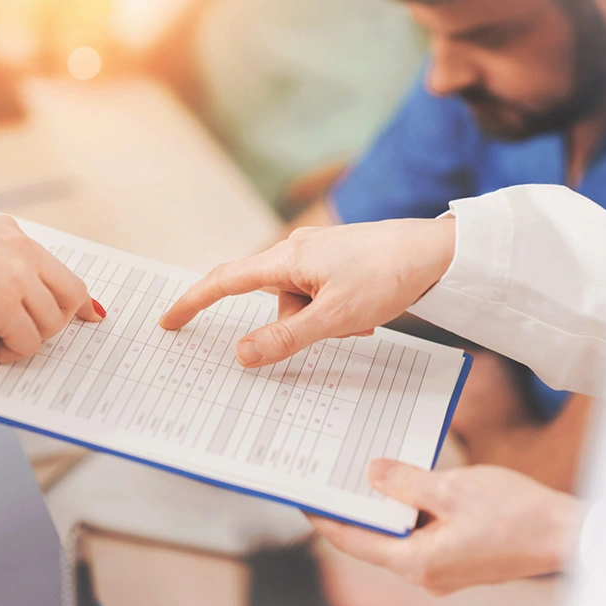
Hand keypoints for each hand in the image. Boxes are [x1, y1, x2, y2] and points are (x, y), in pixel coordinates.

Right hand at [0, 206, 102, 363]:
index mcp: (7, 232)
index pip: (59, 268)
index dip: (73, 299)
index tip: (89, 315)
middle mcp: (20, 249)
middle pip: (70, 297)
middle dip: (50, 323)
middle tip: (16, 332)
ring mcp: (16, 276)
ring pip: (49, 326)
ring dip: (19, 339)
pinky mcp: (4, 304)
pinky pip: (27, 344)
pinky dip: (4, 352)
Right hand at [160, 219, 455, 367]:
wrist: (436, 250)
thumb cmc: (386, 277)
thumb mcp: (334, 318)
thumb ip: (284, 337)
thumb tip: (241, 354)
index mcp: (285, 260)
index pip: (224, 281)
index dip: (192, 302)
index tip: (169, 321)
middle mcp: (294, 251)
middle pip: (272, 301)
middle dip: (295, 326)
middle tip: (339, 329)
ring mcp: (316, 254)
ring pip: (299, 303)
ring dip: (323, 322)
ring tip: (362, 322)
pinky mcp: (335, 260)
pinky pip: (318, 295)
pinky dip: (334, 312)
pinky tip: (364, 314)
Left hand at [309, 460, 580, 595]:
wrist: (567, 535)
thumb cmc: (515, 514)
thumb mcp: (452, 489)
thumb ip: (407, 482)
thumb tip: (372, 474)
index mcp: (418, 562)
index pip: (355, 541)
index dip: (325, 519)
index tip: (304, 499)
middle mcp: (425, 573)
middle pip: (373, 540)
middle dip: (352, 510)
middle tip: (329, 479)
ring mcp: (443, 568)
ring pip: (398, 536)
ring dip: (382, 508)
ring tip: (359, 475)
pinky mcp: (458, 558)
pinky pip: (421, 534)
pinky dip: (408, 512)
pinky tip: (403, 485)